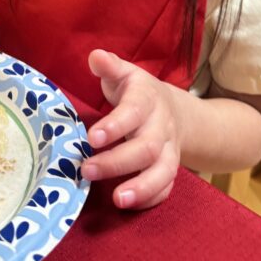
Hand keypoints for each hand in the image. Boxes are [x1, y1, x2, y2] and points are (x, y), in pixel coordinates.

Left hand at [81, 49, 180, 209]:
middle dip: (117, 162)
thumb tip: (95, 56)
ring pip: (163, 171)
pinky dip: (151, 198)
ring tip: (117, 199)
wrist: (174, 110)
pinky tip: (128, 204)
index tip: (92, 138)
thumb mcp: (124, 74)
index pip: (133, 112)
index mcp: (147, 99)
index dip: (115, 126)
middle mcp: (162, 126)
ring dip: (142, 187)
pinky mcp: (170, 169)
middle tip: (86, 170)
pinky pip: (167, 187)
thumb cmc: (137, 92)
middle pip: (147, 147)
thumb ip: (109, 66)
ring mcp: (169, 150)